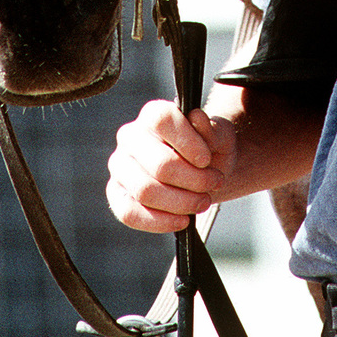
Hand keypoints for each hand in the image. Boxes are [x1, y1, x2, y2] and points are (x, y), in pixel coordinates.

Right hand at [106, 99, 237, 232]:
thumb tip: (196, 119)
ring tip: (202, 201)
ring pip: (145, 190)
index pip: (162, 120)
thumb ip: (211, 129)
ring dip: (181, 202)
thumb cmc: (208, 150)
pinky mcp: (116, 194)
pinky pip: (129, 213)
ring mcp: (120, 166)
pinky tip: (182, 220)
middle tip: (214, 183)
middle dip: (193, 180)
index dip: (187, 142)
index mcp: (153, 114)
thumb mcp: (220, 136)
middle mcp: (130, 136)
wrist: (203, 173)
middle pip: (159, 163)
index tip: (206, 160)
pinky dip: (160, 222)